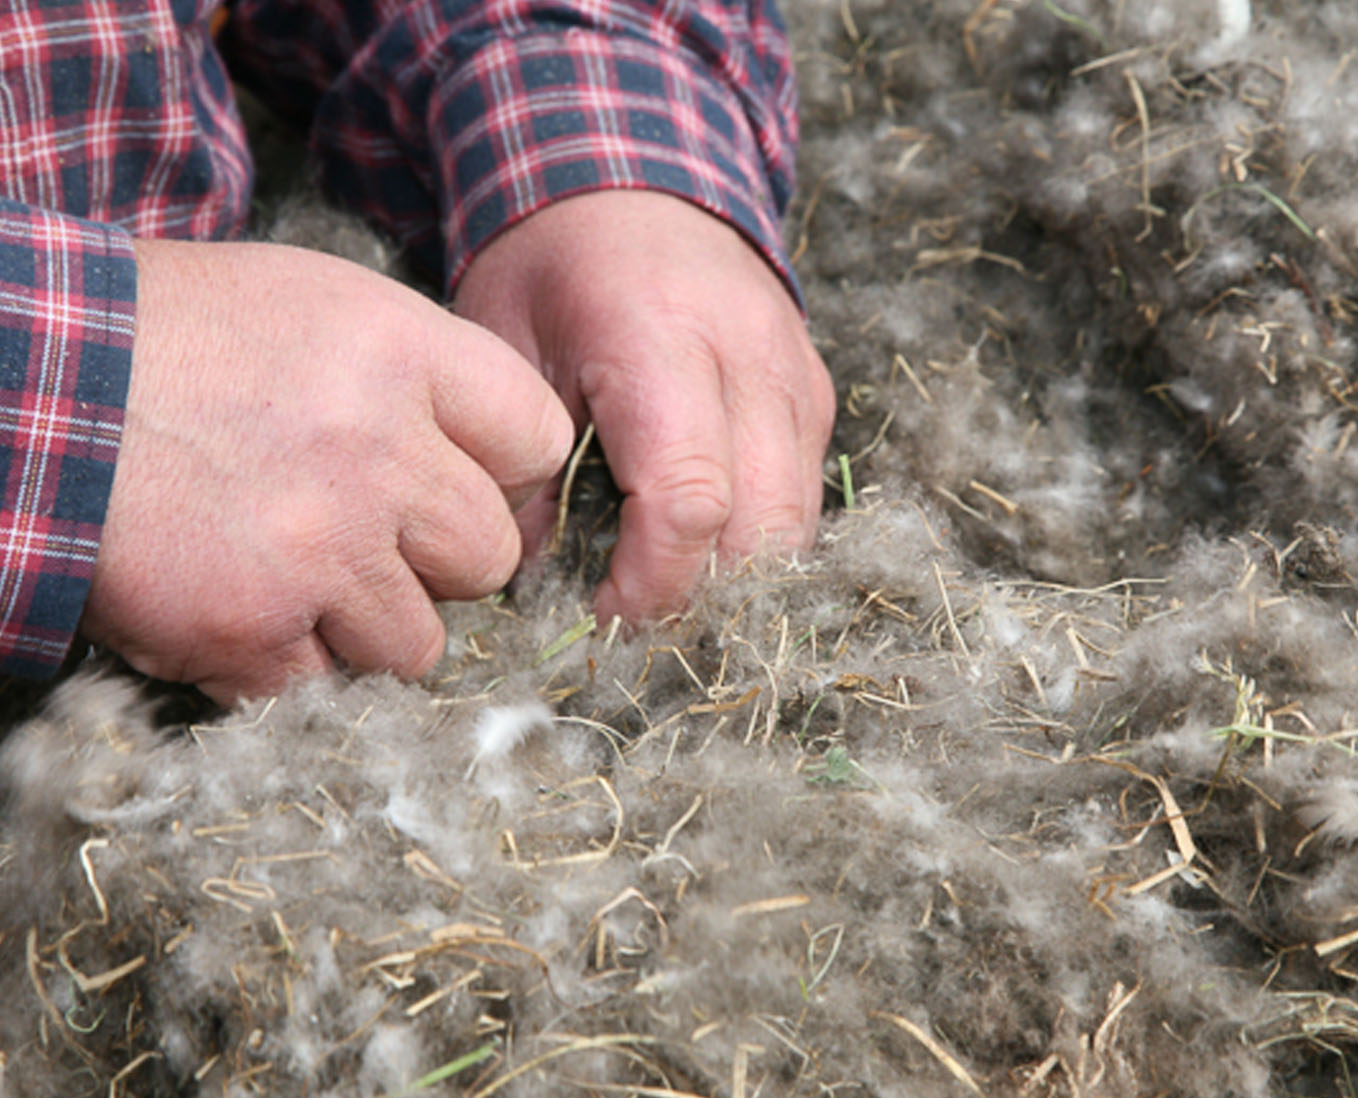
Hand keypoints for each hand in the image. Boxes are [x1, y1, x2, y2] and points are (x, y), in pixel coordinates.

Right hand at [81, 239, 573, 702]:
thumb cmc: (173, 338)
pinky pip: (321, 687)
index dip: (505, 473)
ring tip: (295, 576)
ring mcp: (321, 550)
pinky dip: (282, 665)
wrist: (27, 384)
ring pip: (418, 644)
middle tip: (370, 538)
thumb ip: (415, 377)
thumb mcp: (315, 304)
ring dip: (365, 627)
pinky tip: (237, 605)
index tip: (460, 481)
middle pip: (490, 558)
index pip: (537, 441)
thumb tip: (478, 460)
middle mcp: (379, 454)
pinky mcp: (254, 629)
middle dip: (440, 562)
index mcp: (403, 355)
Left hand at [453, 191, 835, 625]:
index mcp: (659, 340)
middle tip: (638, 623)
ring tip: (671, 594)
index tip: (604, 618)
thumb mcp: (503, 347)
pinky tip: (705, 547)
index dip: (653, 584)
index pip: (690, 501)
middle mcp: (748, 359)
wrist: (637, 174)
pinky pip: (804, 495)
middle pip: (761, 528)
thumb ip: (517, 463)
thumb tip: (530, 574)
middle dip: (703, 598)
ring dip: (739, 580)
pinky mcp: (814, 393)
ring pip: (797, 524)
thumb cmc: (556, 264)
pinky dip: (760, 539)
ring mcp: (794, 377)